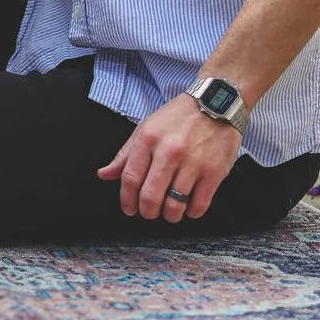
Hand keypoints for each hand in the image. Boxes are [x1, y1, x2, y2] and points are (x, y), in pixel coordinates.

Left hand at [98, 94, 242, 221]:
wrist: (215, 104)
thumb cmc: (178, 118)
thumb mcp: (146, 129)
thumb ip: (125, 155)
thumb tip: (104, 174)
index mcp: (148, 139)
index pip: (130, 178)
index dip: (127, 199)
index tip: (129, 209)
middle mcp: (169, 152)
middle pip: (150, 196)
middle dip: (147, 211)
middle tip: (149, 213)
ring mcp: (193, 163)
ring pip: (175, 204)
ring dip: (170, 215)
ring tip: (170, 213)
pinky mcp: (214, 171)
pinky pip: (199, 204)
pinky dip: (192, 212)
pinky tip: (189, 208)